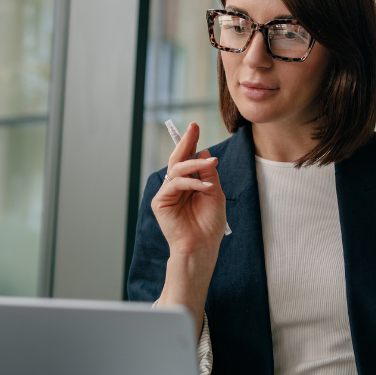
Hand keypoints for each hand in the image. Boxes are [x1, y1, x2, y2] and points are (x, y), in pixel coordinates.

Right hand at [152, 122, 226, 334]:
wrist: (202, 247)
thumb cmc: (209, 224)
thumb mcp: (215, 194)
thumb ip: (209, 174)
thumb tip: (204, 152)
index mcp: (188, 184)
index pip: (187, 159)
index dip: (191, 143)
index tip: (195, 127)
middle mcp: (175, 186)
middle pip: (177, 159)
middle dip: (186, 142)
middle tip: (193, 127)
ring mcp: (166, 193)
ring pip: (177, 169)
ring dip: (195, 164)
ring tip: (211, 163)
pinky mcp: (160, 202)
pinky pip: (175, 184)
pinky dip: (191, 182)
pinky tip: (205, 187)